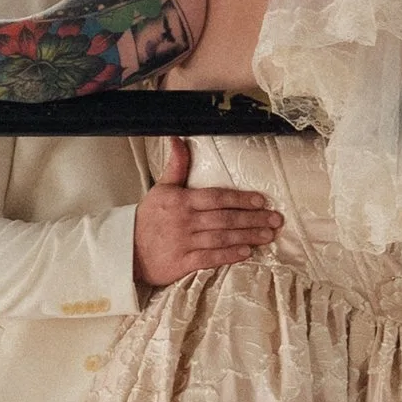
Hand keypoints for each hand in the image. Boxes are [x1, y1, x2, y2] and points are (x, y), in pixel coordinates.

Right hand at [133, 136, 281, 288]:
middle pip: (224, 218)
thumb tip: (178, 137)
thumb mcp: (161, 188)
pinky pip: (209, 258)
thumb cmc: (148, 218)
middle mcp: (184, 220)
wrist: (126, 250)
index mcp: (181, 200)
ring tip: (268, 235)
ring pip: (221, 237)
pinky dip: (229, 255)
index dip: (240, 198)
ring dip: (247, 236)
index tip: (261, 200)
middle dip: (253, 218)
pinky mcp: (182, 263)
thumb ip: (176, 165)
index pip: (216, 197)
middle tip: (275, 219)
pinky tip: (246, 252)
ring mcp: (183, 243)